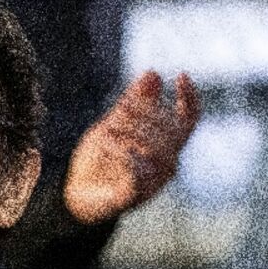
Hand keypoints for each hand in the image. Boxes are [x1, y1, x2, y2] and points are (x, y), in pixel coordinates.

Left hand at [63, 70, 199, 224]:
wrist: (76, 194)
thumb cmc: (100, 159)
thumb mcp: (113, 124)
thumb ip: (133, 102)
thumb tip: (153, 72)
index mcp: (164, 146)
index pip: (188, 121)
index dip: (190, 99)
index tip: (180, 76)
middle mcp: (165, 165)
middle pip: (172, 132)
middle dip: (149, 114)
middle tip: (123, 107)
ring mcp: (153, 183)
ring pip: (157, 151)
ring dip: (133, 133)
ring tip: (107, 128)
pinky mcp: (134, 196)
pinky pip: (137, 171)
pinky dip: (121, 153)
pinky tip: (104, 143)